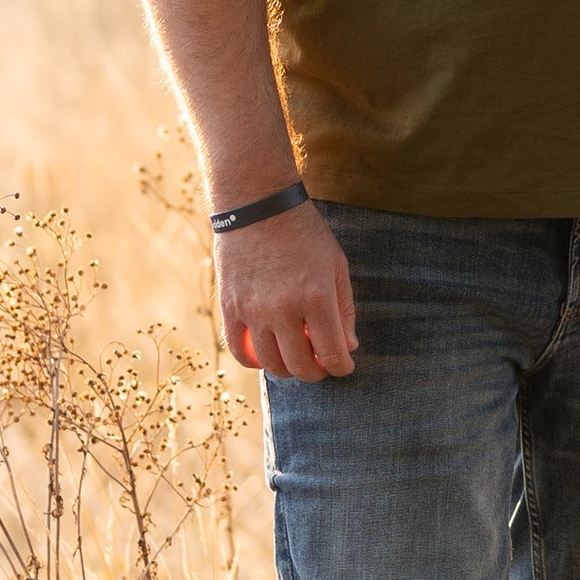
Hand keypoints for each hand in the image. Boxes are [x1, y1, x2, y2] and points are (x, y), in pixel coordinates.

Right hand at [217, 199, 356, 378]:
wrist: (259, 206)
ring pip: (270, 364)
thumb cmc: (305, 233)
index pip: (333, 354)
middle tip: (320, 366)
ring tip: (295, 359)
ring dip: (287, 370)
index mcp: (317, 298)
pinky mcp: (230, 307)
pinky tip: (265, 355)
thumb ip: (344, 309)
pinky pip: (238, 350)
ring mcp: (254, 310)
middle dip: (316, 373)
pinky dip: (253, 361)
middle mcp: (284, 309)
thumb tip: (348, 347)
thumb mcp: (336, 265)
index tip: (344, 367)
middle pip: (300, 366)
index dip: (342, 367)